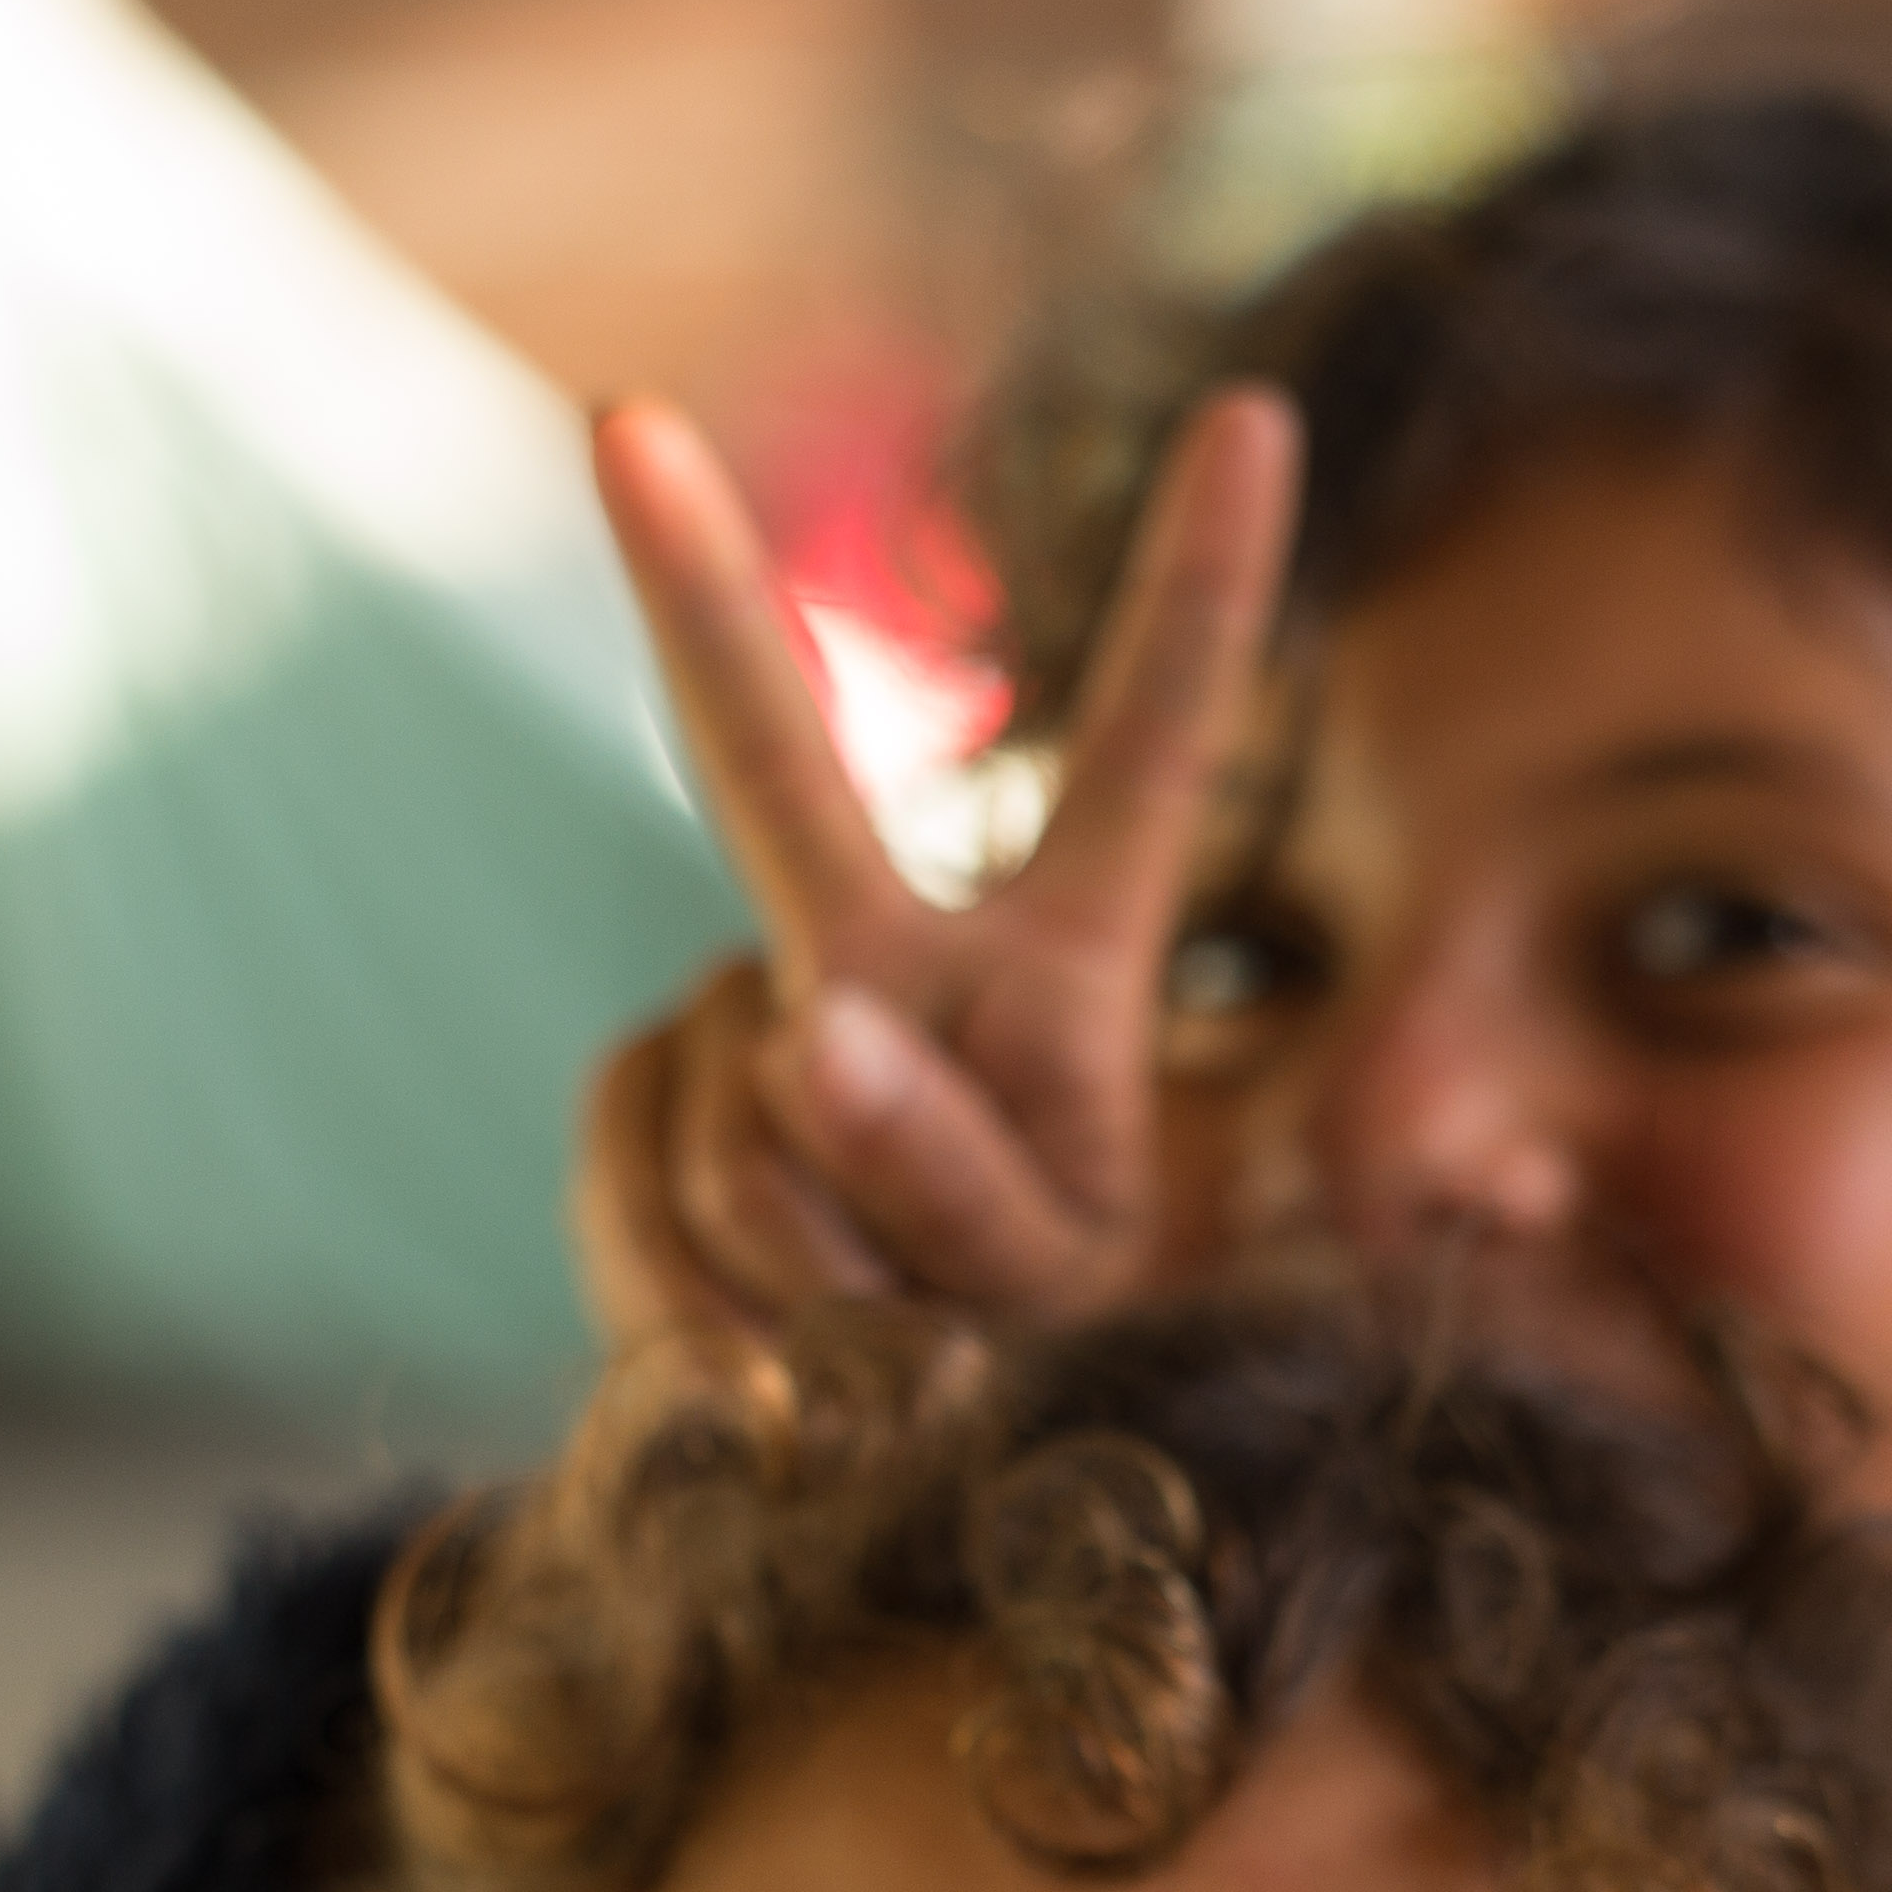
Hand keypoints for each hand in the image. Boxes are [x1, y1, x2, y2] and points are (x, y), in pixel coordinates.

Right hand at [572, 386, 1299, 1337]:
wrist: (870, 1472)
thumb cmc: (1037, 1373)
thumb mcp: (1062, 1291)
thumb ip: (967, 1177)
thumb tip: (812, 1030)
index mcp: (1069, 966)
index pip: (1153, 758)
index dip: (1201, 591)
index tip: (1265, 419)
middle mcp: (895, 953)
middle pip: (772, 763)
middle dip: (697, 592)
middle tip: (627, 426)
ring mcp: (749, 1017)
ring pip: (744, 1102)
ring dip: (801, 1260)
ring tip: (867, 1339)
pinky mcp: (639, 1097)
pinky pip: (635, 1173)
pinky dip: (686, 1295)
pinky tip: (751, 1352)